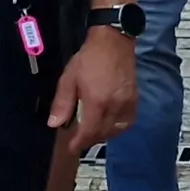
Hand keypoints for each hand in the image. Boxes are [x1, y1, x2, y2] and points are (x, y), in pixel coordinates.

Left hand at [48, 28, 138, 150]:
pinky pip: (128, 122)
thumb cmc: (88, 58)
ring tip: (92, 133)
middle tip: (79, 140)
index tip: (72, 148)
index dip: (79, 142)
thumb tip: (55, 124)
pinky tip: (108, 124)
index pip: (89, 131)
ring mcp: (128, 103)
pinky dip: (118, 128)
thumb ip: (62, 104)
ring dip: (104, 135)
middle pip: (103, 133)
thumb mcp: (68, 79)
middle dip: (90, 140)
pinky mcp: (135, 99)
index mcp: (97, 101)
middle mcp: (115, 105)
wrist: (113, 42)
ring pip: (117, 130)